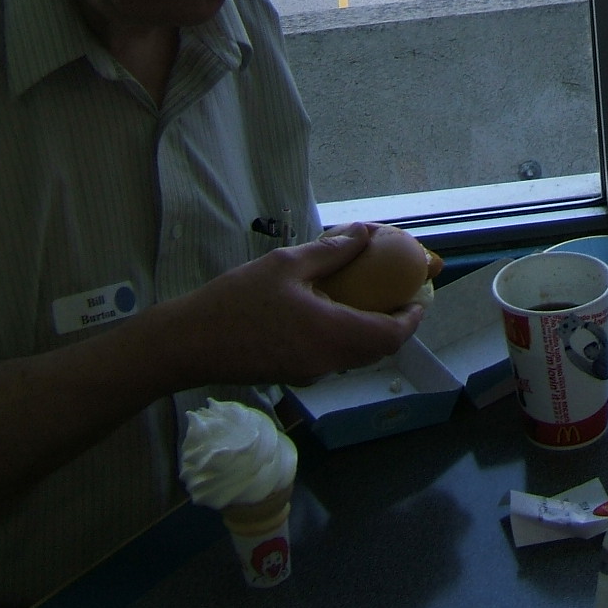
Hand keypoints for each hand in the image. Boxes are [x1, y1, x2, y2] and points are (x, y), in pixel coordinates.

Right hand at [165, 226, 423, 386]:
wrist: (187, 344)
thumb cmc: (235, 301)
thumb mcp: (286, 264)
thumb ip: (332, 250)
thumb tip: (367, 233)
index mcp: (332, 335)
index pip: (391, 336)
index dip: (412, 316)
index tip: (419, 294)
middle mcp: (327, 362)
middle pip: (377, 349)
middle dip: (395, 322)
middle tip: (397, 292)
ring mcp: (310, 373)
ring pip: (356, 355)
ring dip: (370, 330)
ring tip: (368, 296)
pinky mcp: (293, 374)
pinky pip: (333, 357)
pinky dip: (345, 336)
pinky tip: (333, 309)